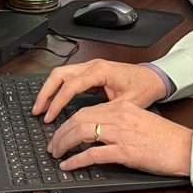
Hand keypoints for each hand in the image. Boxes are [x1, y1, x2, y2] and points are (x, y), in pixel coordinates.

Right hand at [32, 59, 167, 122]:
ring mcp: (91, 67)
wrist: (156, 77)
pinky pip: (68, 77)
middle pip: (59, 74)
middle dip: (45, 93)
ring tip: (40, 108)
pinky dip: (57, 88)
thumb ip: (106, 114)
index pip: (71, 85)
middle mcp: (93, 65)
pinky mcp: (92, 72)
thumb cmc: (145, 88)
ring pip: (61, 73)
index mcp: (100, 71)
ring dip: (49, 90)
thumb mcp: (127, 104)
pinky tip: (53, 102)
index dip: (57, 102)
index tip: (49, 117)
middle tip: (37, 111)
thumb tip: (89, 127)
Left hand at [48, 101, 192, 176]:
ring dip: (64, 144)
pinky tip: (69, 165)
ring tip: (56, 154)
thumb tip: (97, 133)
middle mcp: (120, 116)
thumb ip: (119, 122)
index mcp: (124, 107)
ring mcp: (122, 134)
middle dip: (61, 132)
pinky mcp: (125, 152)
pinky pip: (93, 154)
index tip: (60, 131)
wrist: (185, 148)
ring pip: (82, 133)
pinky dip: (77, 160)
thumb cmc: (166, 138)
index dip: (68, 122)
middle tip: (52, 145)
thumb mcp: (140, 121)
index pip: (87, 110)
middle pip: (79, 119)